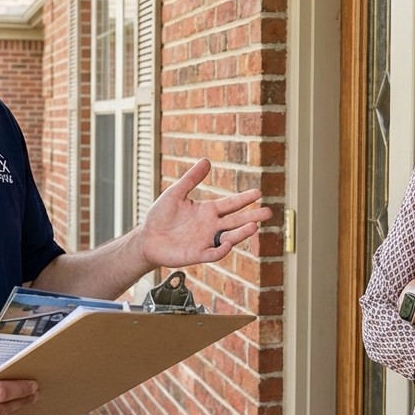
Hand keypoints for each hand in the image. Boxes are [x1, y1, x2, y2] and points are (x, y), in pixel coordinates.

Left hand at [138, 158, 272, 266]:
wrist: (146, 238)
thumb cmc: (160, 216)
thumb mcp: (175, 193)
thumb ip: (191, 179)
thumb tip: (206, 160)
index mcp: (208, 211)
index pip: (231, 204)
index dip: (244, 199)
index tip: (258, 192)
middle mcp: (211, 226)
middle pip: (236, 221)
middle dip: (252, 217)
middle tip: (268, 212)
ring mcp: (206, 241)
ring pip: (229, 238)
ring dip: (241, 233)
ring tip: (254, 226)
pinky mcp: (197, 254)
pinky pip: (213, 254)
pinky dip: (221, 250)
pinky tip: (228, 244)